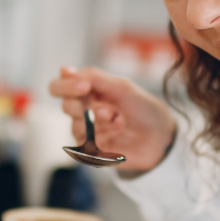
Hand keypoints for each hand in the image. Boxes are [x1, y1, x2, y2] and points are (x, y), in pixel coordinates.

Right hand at [49, 67, 175, 172]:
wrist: (161, 135)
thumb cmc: (143, 108)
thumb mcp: (122, 87)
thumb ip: (93, 77)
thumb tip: (64, 70)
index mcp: (86, 91)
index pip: (58, 87)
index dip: (65, 86)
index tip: (84, 87)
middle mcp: (82, 110)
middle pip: (66, 106)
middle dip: (86, 105)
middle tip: (108, 109)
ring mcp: (85, 132)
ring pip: (76, 126)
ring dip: (102, 122)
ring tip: (121, 120)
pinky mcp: (91, 150)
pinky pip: (86, 143)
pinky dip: (105, 136)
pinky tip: (119, 133)